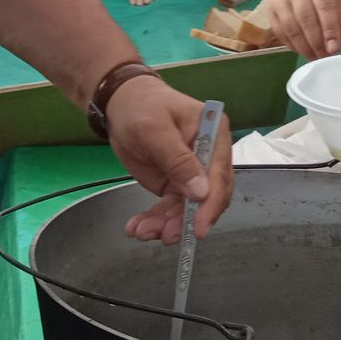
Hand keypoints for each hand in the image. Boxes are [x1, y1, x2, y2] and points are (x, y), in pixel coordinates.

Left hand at [105, 76, 235, 242]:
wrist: (120, 104)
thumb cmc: (141, 107)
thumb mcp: (155, 130)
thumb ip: (178, 160)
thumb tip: (201, 193)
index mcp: (214, 135)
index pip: (220, 176)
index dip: (211, 205)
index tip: (198, 228)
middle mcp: (209, 158)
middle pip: (206, 198)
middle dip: (185, 220)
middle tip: (165, 235)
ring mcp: (192, 174)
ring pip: (186, 209)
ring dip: (166, 224)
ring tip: (142, 231)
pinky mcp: (174, 185)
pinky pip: (169, 209)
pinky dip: (155, 220)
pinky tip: (137, 227)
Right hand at [264, 0, 340, 61]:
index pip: (325, 5)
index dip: (329, 29)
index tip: (334, 48)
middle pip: (305, 18)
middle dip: (316, 42)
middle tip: (326, 57)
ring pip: (290, 27)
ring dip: (304, 47)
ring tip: (316, 57)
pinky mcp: (270, 8)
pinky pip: (279, 31)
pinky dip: (292, 45)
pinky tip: (303, 51)